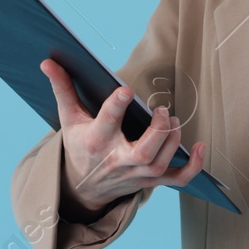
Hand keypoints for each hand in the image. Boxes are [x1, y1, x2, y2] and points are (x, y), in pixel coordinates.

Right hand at [40, 58, 205, 215]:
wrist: (82, 186)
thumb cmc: (79, 145)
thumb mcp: (68, 118)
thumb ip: (62, 88)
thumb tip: (47, 62)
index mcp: (94, 141)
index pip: (106, 123)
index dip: (116, 106)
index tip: (127, 89)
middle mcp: (117, 161)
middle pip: (144, 153)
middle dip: (158, 131)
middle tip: (162, 111)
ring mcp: (136, 174)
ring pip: (161, 163)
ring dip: (173, 141)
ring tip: (172, 120)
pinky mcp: (150, 181)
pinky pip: (177, 179)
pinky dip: (193, 167)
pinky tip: (201, 148)